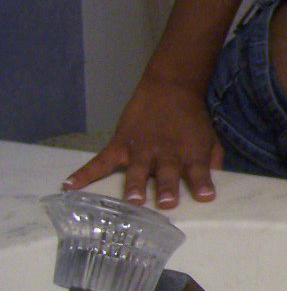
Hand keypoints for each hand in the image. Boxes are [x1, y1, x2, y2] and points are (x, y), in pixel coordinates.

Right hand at [63, 77, 220, 207]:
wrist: (172, 88)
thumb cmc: (192, 119)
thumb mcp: (210, 138)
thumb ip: (212, 162)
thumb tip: (211, 188)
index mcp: (191, 153)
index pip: (199, 171)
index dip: (202, 184)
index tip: (205, 197)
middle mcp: (167, 153)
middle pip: (168, 173)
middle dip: (168, 188)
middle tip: (167, 203)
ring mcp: (142, 149)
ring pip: (138, 170)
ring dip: (136, 185)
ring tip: (133, 200)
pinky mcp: (121, 144)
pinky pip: (100, 161)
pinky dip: (84, 174)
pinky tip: (70, 186)